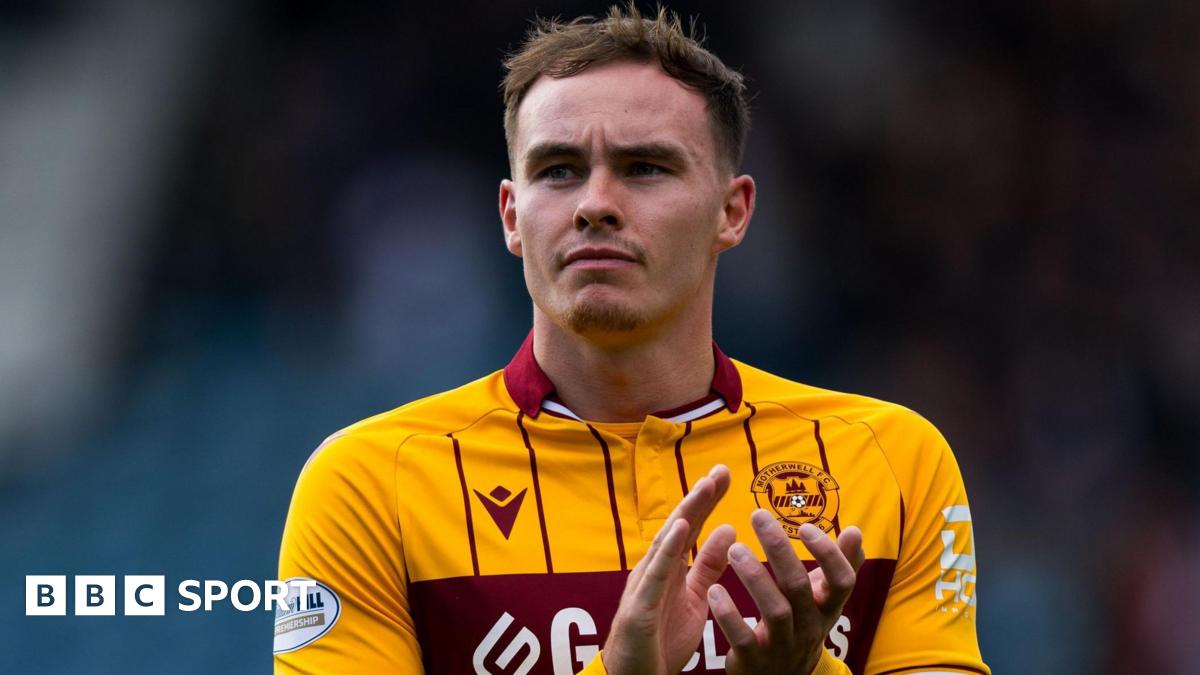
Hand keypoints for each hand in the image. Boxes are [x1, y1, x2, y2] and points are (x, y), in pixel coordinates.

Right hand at [602, 465, 736, 674]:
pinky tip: (680, 529)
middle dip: (699, 497)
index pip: (690, 526)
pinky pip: (655, 575)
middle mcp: (655, 569)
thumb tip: (728, 530)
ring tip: (704, 488)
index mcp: (671, 567)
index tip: (724, 474)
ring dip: (685, 513)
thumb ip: (709, 566)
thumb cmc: (663, 640)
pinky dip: (666, 549)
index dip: (706, 500)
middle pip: (678, 526)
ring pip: (666, 543)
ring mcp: (645, 585)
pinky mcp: (640, 606)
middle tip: (719, 470)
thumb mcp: (696, 597)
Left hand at [707, 510, 863, 673]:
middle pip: (799, 587)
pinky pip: (744, 638)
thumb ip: (840, 566)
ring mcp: (783, 645)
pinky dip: (729, 615)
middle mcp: (809, 626)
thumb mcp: (823, 601)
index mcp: (827, 608)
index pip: (841, 580)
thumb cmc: (801, 625)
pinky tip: (714, 590)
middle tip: (758, 515)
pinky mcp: (754, 660)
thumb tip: (856, 531)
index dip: (828, 554)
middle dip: (779, 550)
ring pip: (775, 611)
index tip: (805, 526)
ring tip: (734, 549)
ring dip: (754, 577)